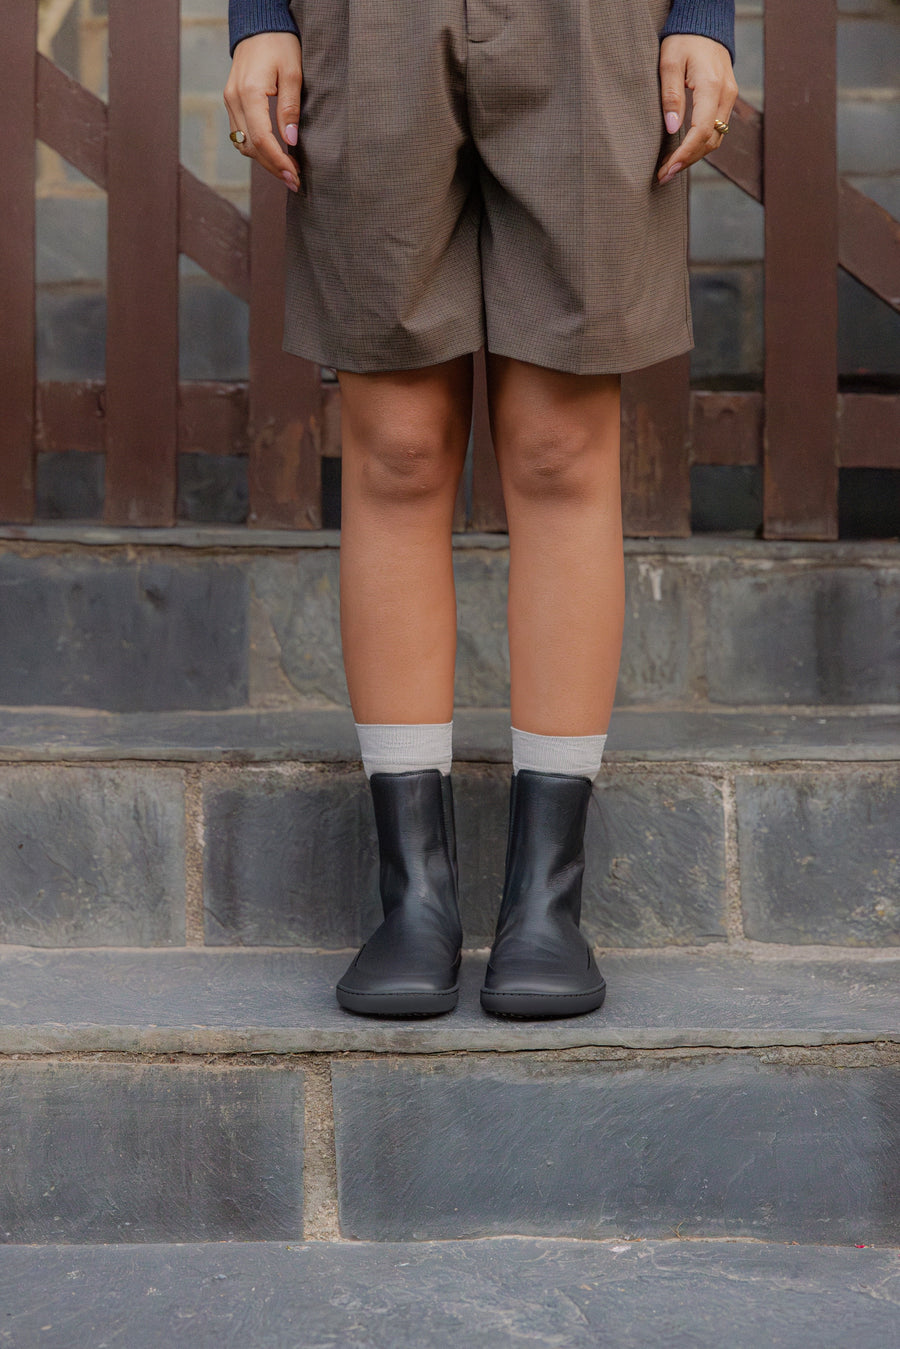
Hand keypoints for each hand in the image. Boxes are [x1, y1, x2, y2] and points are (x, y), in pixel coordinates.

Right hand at [224, 33, 302, 192]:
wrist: (258, 27)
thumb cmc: (279, 45)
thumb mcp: (292, 73)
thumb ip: (290, 108)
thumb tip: (291, 140)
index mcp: (250, 92)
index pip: (262, 139)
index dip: (278, 161)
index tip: (294, 175)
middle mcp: (234, 99)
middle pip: (251, 147)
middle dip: (273, 167)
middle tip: (294, 181)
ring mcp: (230, 101)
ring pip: (244, 144)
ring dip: (264, 161)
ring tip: (286, 171)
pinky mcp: (231, 102)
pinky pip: (241, 134)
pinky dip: (256, 149)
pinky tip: (273, 154)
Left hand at [656, 35, 738, 184]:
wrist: (704, 27)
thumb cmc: (684, 41)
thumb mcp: (669, 62)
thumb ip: (670, 95)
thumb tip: (672, 129)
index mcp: (712, 86)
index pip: (701, 130)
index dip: (685, 154)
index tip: (668, 169)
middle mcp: (726, 95)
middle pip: (710, 140)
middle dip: (687, 161)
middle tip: (663, 176)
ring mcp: (729, 98)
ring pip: (715, 139)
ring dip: (693, 157)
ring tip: (670, 169)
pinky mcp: (726, 100)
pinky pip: (716, 130)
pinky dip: (700, 145)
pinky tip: (682, 153)